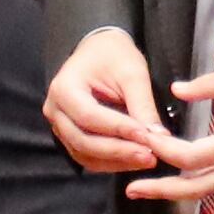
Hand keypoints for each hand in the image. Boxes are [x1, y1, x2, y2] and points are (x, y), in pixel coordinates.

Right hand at [45, 25, 169, 174]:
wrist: (99, 51)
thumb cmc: (113, 56)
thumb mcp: (132, 73)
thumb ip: (143, 105)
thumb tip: (158, 136)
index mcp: (64, 88)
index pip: (90, 116)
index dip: (119, 129)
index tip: (147, 137)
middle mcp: (55, 110)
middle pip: (83, 140)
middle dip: (119, 151)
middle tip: (150, 156)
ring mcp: (59, 126)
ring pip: (85, 154)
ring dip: (116, 161)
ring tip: (146, 159)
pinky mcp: (69, 137)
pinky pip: (87, 157)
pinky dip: (111, 162)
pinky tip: (133, 160)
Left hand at [131, 59, 213, 200]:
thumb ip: (208, 85)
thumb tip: (176, 91)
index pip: (192, 157)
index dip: (163, 150)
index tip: (142, 137)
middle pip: (197, 189)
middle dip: (162, 190)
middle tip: (131, 190)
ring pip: (212, 186)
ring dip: (180, 185)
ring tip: (150, 182)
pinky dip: (202, 174)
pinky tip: (185, 165)